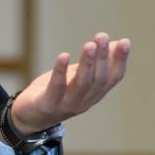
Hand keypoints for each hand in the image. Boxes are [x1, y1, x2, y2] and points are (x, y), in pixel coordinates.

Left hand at [11, 32, 130, 131]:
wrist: (29, 118)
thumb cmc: (55, 92)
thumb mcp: (76, 76)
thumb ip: (93, 64)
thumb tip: (114, 42)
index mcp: (94, 94)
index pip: (112, 78)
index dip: (120, 61)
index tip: (125, 42)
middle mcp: (84, 101)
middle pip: (98, 79)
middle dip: (102, 58)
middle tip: (102, 37)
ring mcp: (66, 105)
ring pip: (81, 84)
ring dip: (87, 64)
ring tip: (89, 45)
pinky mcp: (48, 104)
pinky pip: (56, 88)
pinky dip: (61, 72)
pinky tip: (63, 56)